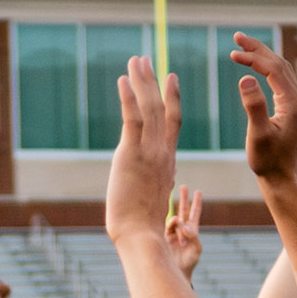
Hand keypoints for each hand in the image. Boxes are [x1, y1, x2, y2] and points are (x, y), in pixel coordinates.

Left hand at [104, 55, 181, 248]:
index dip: (172, 98)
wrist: (142, 237)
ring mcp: (149, 152)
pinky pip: (132, 119)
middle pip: (160, 108)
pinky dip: (128, 98)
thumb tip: (151, 186)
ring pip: (149, 108)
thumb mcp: (152, 199)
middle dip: (152, 82)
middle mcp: (162, 152)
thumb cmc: (143, 228)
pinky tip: (123, 80)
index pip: (173, 122)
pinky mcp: (131, 155)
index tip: (170, 77)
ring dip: (141, 82)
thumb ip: (154, 184)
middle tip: (144, 60)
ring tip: (135, 61)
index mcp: (168, 161)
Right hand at [164, 186, 203, 282]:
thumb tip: (185, 226)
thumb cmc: (189, 262)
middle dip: (184, 198)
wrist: (177, 272)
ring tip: (182, 234)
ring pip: (175, 219)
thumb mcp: (197, 249)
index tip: (198, 191)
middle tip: (183, 186)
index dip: (197, 203)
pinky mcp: (164, 236)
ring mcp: (172, 232)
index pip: (195, 214)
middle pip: (183, 210)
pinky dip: (173, 225)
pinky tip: (176, 224)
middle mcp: (182, 229)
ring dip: (179, 221)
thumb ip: (194, 236)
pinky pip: (169, 226)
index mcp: (192, 231)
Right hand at [231, 33, 296, 182]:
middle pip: (279, 63)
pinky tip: (254, 66)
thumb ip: (253, 105)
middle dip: (258, 49)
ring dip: (262, 56)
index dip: (253, 58)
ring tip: (242, 46)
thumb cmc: (267, 160)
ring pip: (280, 69)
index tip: (233, 54)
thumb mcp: (257, 134)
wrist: (280, 177)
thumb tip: (246, 77)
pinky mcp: (292, 107)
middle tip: (237, 37)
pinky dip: (265, 68)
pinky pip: (280, 79)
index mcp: (293, 103)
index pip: (273, 69)